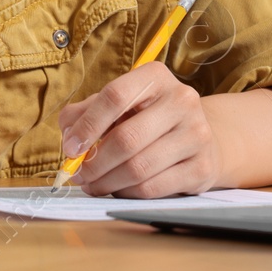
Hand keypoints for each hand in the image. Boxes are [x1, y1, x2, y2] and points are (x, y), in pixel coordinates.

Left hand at [57, 61, 221, 197]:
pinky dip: (127, 193)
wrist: (199, 135)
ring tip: (93, 185)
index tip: (70, 149)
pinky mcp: (202, 167)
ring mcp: (196, 134)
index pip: (115, 96)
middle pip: (127, 138)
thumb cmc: (146, 118)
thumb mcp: (118, 105)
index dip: (88, 125)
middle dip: (94, 163)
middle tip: (78, 176)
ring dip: (107, 182)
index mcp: (155, 77)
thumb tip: (69, 140)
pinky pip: (153, 188)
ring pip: (139, 168)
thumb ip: (85, 114)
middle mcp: (182, 100)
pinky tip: (118, 189)